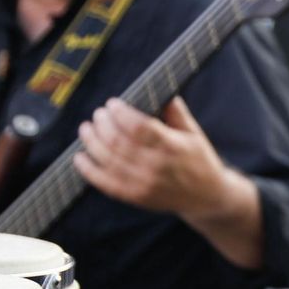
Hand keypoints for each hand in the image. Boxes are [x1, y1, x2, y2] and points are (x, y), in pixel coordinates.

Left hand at [74, 97, 232, 217]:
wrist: (207, 197)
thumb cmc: (200, 161)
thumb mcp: (194, 134)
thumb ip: (177, 113)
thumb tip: (161, 90)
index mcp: (172, 146)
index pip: (138, 126)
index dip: (120, 113)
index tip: (113, 103)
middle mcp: (156, 166)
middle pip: (118, 141)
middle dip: (102, 124)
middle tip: (98, 114)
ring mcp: (144, 183)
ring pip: (108, 159)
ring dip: (92, 142)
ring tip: (86, 129)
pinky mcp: (136, 196)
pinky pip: (105, 183)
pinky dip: (89, 170)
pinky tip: (80, 158)